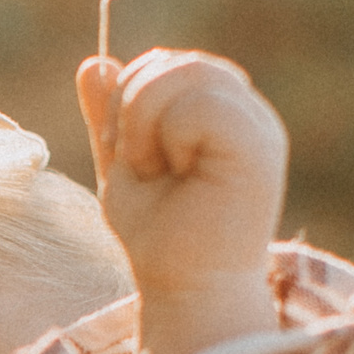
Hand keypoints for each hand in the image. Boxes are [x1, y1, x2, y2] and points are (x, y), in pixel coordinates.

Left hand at [76, 50, 286, 353]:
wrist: (185, 292)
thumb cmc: (160, 241)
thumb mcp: (123, 167)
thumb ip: (113, 117)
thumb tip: (94, 63)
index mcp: (221, 113)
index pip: (169, 64)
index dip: (131, 95)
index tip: (123, 151)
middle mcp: (247, 112)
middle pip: (177, 61)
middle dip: (133, 104)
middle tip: (135, 162)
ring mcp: (258, 126)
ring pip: (189, 71)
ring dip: (146, 120)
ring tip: (155, 169)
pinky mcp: (259, 146)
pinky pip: (204, 102)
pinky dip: (170, 133)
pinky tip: (176, 171)